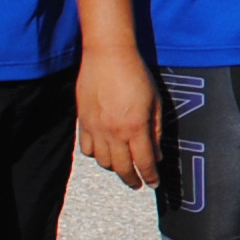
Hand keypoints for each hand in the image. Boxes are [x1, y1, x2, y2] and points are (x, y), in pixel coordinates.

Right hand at [76, 47, 161, 190]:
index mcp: (136, 127)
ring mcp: (96, 128)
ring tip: (122, 166)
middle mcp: (115, 132)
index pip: (143, 163)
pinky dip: (95, 155)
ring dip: (114, 168)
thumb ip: (155, 130)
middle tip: (137, 184)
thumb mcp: (155, 102)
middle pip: (122, 168)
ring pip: (103, 161)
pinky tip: (104, 151)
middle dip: (132, 179)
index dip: (149, 177)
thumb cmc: (135, 74)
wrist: (107, 55)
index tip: (153, 183)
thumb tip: (156, 153)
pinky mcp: (83, 121)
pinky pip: (87, 148)